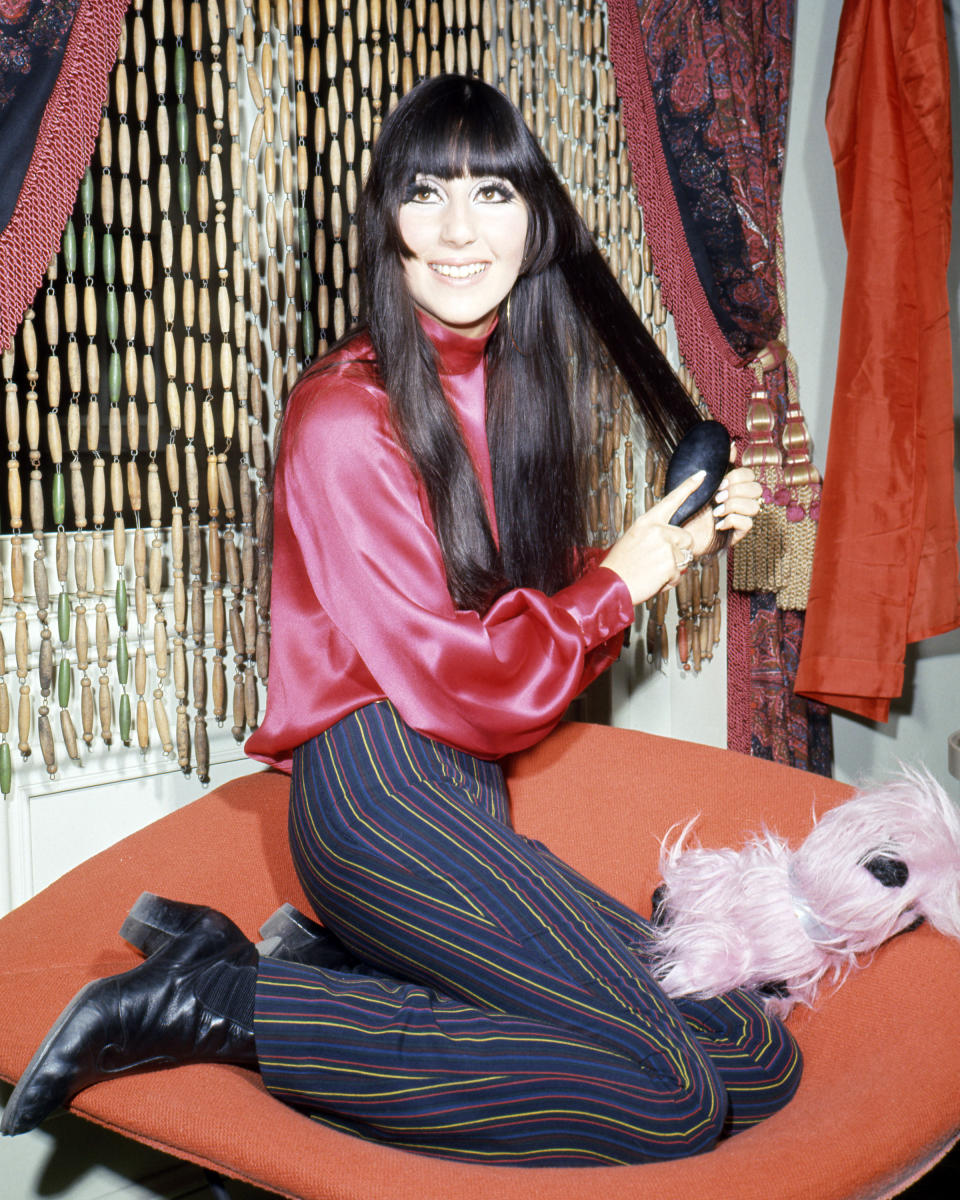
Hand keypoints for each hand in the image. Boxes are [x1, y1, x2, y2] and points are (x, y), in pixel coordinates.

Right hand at [601, 471, 703, 605]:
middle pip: (686, 538)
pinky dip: (667, 582)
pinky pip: (678, 575)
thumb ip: (654, 534)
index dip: (689, 486)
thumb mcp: (633, 539)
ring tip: (651, 572)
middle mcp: (658, 530)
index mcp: (647, 521)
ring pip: (684, 558)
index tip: (702, 474)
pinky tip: (652, 581)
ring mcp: (665, 547)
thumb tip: (673, 540)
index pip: (672, 500)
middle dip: (679, 552)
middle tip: (658, 562)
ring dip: (672, 569)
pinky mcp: (670, 565)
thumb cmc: (620, 565)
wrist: (610, 585)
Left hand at [684, 448, 761, 554]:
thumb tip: (732, 444)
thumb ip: (715, 464)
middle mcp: (738, 501)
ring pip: (755, 506)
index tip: (720, 483)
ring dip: (734, 506)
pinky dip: (732, 521)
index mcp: (730, 487)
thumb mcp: (697, 482)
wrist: (675, 533)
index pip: (750, 475)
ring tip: (716, 511)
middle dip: (737, 491)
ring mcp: (738, 518)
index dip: (738, 477)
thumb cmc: (684, 507)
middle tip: (717, 497)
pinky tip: (718, 524)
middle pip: (757, 489)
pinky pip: (748, 524)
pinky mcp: (736, 534)